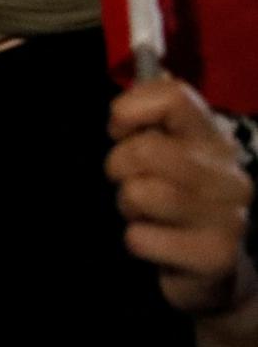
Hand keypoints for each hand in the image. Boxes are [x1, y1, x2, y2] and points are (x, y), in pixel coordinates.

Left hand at [106, 76, 255, 316]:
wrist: (213, 269)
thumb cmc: (176, 199)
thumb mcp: (165, 152)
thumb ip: (151, 118)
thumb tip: (140, 78)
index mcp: (212, 138)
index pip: (173, 96)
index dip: (129, 109)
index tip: (118, 131)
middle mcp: (229, 173)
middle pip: (148, 150)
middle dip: (120, 167)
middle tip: (129, 183)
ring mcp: (228, 216)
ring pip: (143, 194)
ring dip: (128, 206)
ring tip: (143, 214)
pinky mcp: (216, 256)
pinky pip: (142, 239)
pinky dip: (136, 241)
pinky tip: (154, 243)